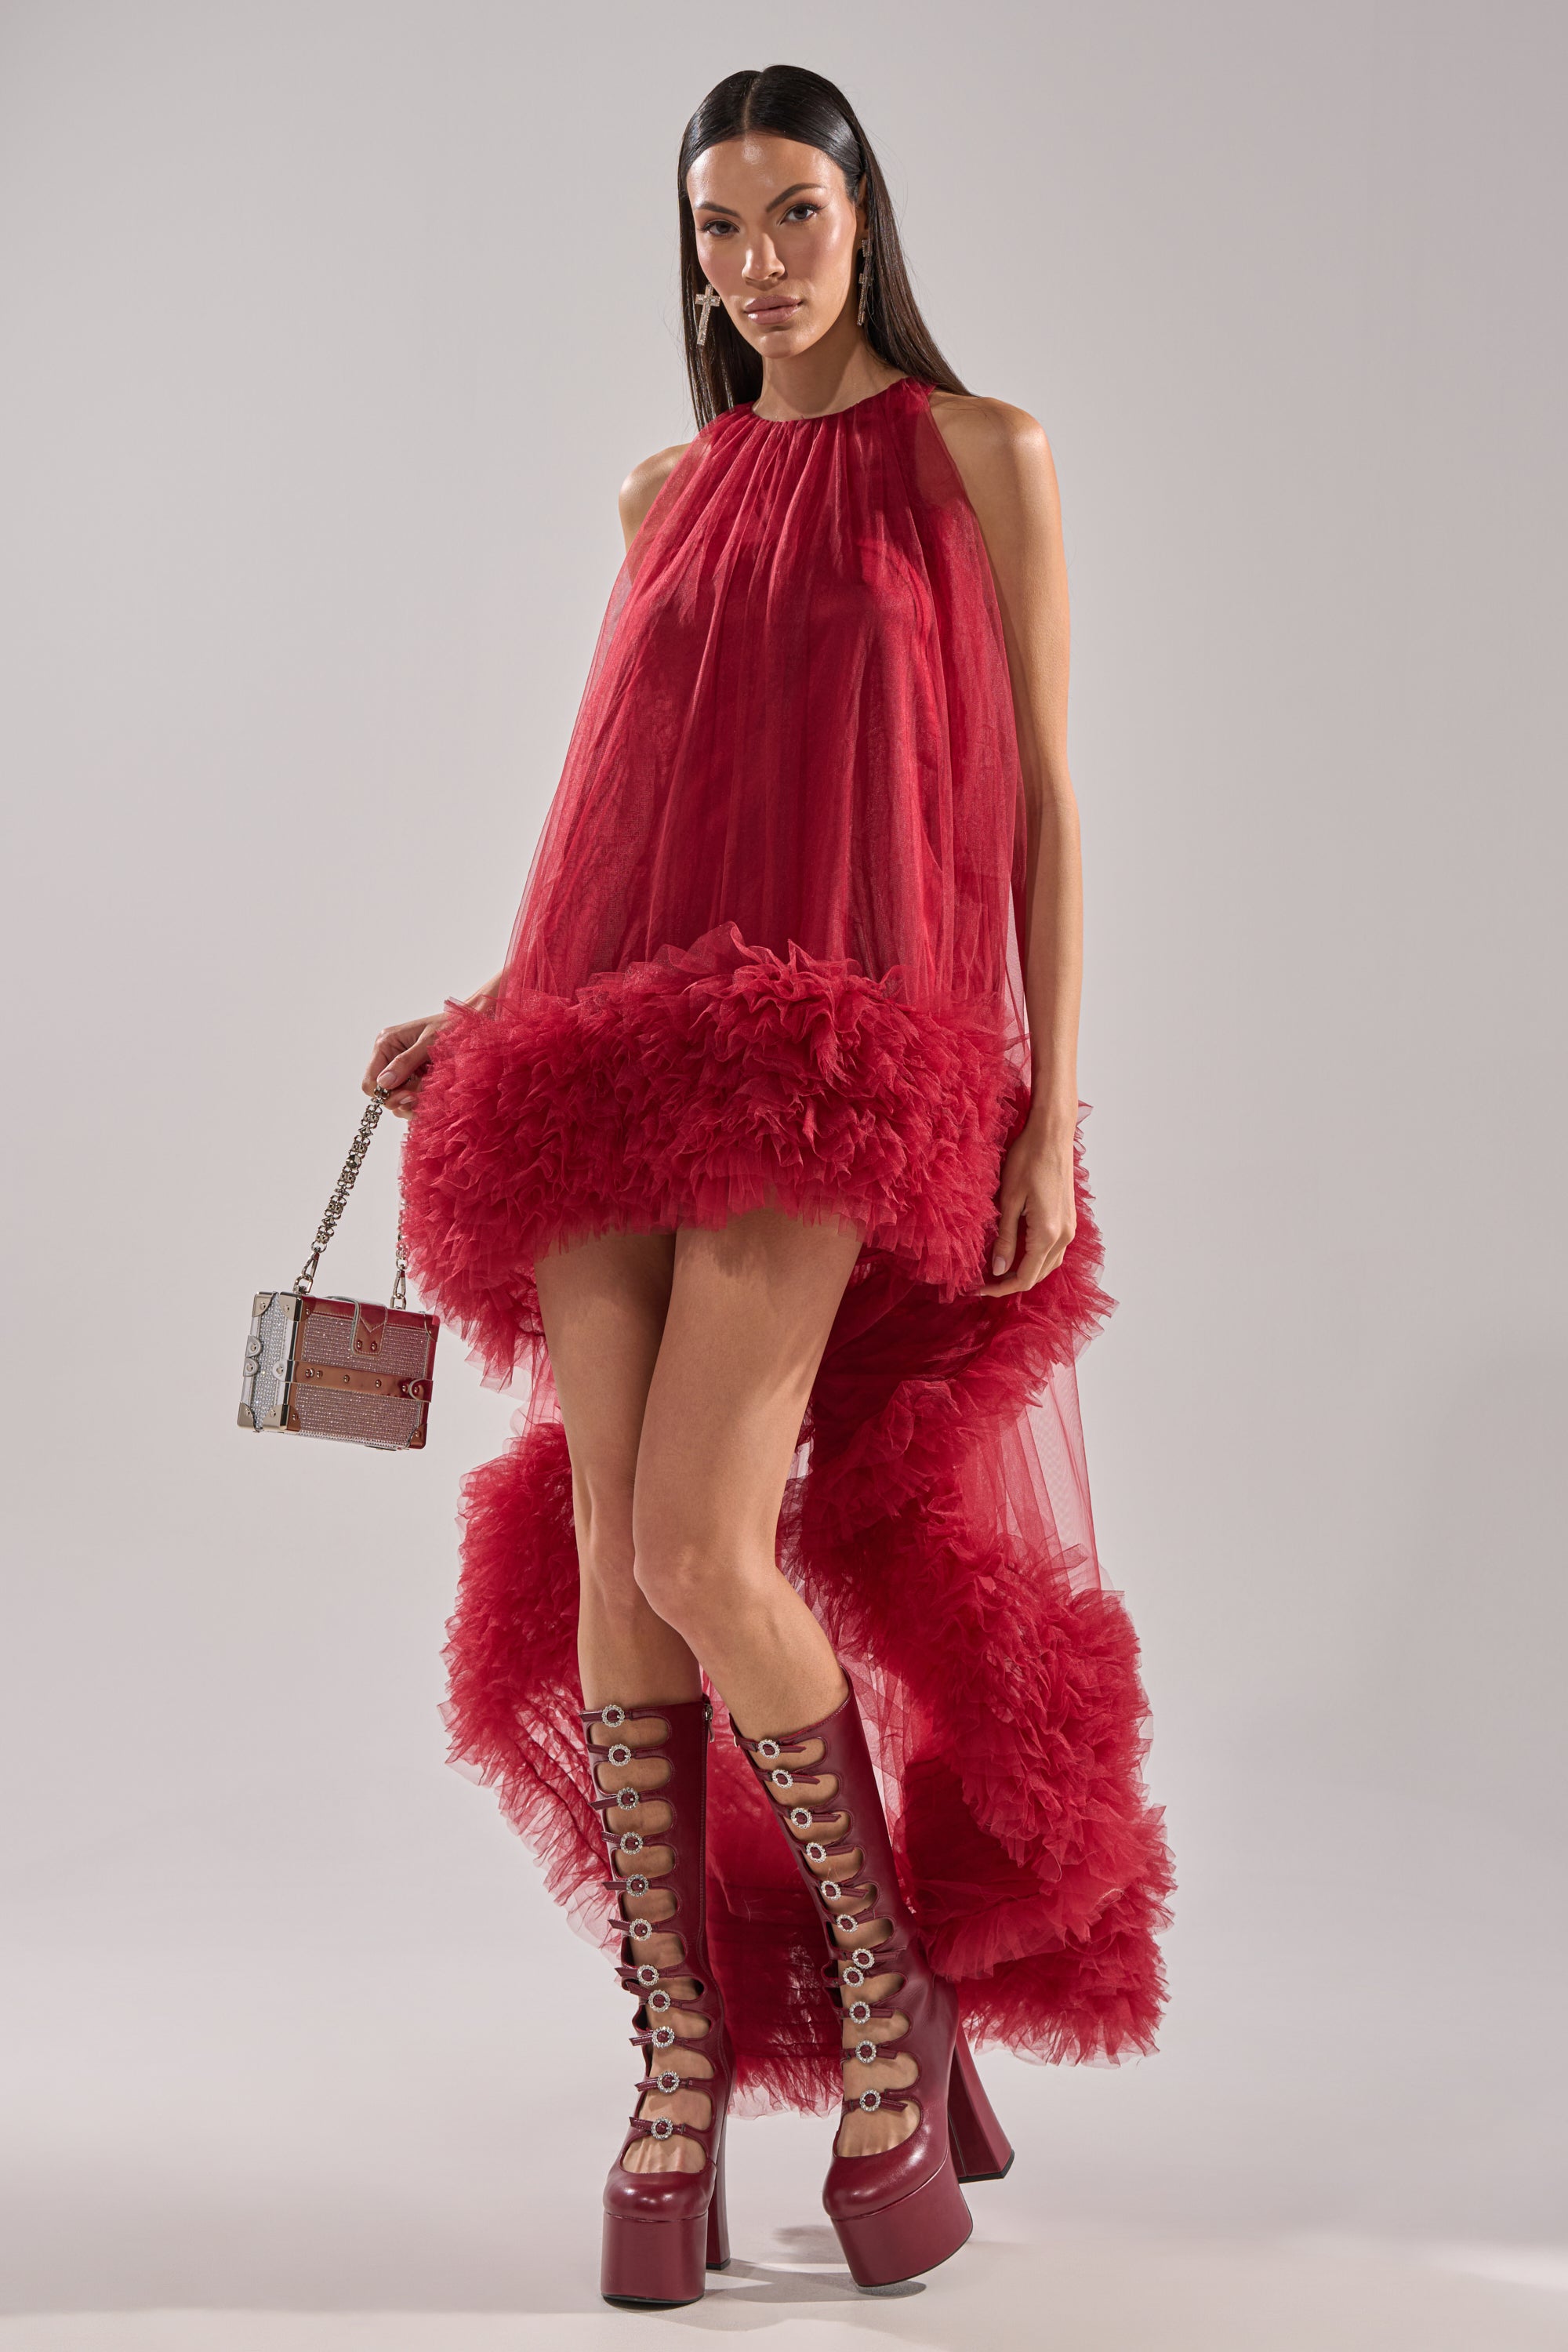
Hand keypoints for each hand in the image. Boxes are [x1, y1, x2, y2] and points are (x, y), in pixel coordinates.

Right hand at [362, 1014, 450, 1118]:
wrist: (475, 1022)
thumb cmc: (454, 1026)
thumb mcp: (429, 1043)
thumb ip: (405, 1063)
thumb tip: (384, 1083)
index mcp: (386, 1044)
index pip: (370, 1083)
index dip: (385, 1095)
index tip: (409, 1096)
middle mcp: (390, 1057)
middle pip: (383, 1095)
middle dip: (401, 1099)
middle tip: (421, 1096)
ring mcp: (403, 1069)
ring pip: (397, 1100)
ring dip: (413, 1103)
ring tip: (431, 1093)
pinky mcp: (416, 1077)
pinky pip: (411, 1098)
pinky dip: (421, 1101)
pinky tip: (433, 1095)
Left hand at [981, 1119, 1076, 1296]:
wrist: (1052, 1135)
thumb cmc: (1028, 1160)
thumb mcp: (1008, 1201)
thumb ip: (1005, 1238)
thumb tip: (997, 1269)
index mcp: (1048, 1234)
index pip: (1024, 1277)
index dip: (1000, 1288)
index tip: (978, 1288)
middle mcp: (1064, 1236)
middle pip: (1038, 1275)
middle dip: (1010, 1282)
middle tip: (983, 1281)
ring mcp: (1069, 1227)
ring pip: (1047, 1264)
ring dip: (1024, 1271)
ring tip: (996, 1270)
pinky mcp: (1068, 1219)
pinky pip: (1053, 1250)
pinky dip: (1035, 1258)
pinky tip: (1016, 1251)